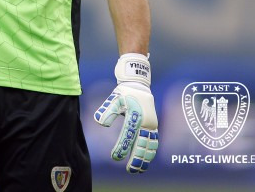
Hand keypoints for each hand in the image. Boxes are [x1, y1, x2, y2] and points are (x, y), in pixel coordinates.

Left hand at [94, 53, 158, 173]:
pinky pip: (154, 140)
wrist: (138, 84)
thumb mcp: (114, 98)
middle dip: (137, 158)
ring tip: (140, 169)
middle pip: (142, 143)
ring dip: (146, 157)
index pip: (128, 135)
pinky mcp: (154, 125)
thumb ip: (107, 110)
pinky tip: (147, 159)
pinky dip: (151, 151)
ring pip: (150, 144)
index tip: (115, 157)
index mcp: (135, 115)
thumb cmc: (124, 92)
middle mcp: (145, 121)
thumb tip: (100, 123)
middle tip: (130, 170)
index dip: (122, 147)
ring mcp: (151, 124)